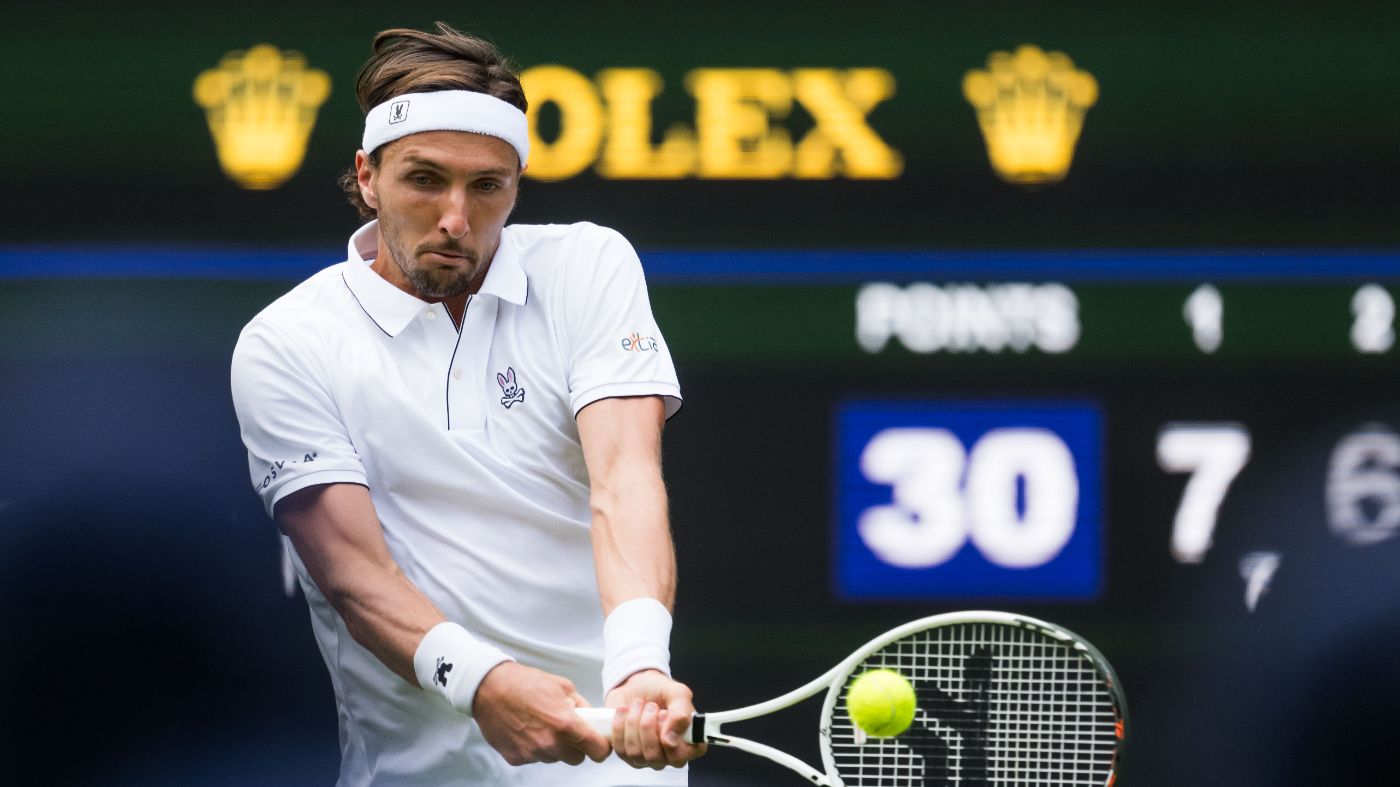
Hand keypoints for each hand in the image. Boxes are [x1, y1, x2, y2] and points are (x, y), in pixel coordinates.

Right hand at [472, 662, 611, 765]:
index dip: (601, 748)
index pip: (597, 750)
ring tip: (540, 724)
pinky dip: (533, 747)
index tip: (599, 744)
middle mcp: (550, 743)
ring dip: (553, 746)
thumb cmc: (525, 683)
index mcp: (566, 724)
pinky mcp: (516, 758)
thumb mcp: (562, 685)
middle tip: (566, 730)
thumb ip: (581, 705)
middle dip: (576, 746)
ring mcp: (532, 753)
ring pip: (554, 758)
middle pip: (577, 759)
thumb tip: (592, 717)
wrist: (488, 688)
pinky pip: (534, 757)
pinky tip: (525, 729)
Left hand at [605, 669, 706, 768]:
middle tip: (652, 705)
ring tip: (639, 704)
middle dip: (648, 725)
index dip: (670, 740)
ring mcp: (646, 758)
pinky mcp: (626, 754)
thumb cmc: (660, 690)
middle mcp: (668, 755)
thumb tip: (671, 738)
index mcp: (688, 743)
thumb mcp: (678, 693)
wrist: (635, 685)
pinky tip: (626, 711)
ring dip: (634, 722)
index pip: (681, 757)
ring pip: (636, 753)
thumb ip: (681, 713)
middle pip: (655, 757)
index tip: (665, 715)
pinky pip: (620, 748)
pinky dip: (620, 725)